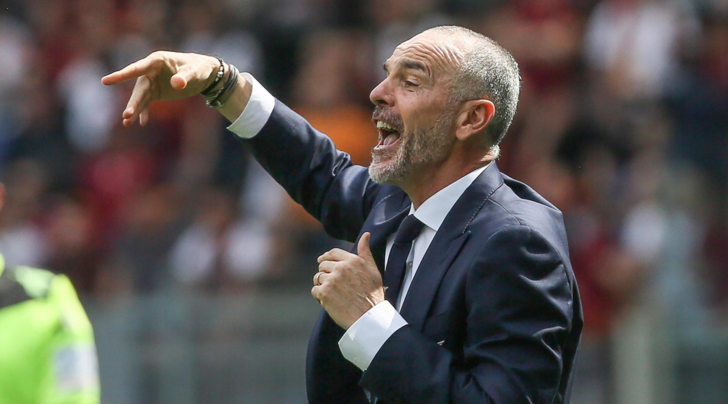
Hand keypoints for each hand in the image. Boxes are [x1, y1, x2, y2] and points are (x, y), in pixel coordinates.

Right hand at [101, 51, 220, 125]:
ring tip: (127, 123)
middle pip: (139, 88)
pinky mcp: (156, 92)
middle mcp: (150, 71)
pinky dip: (144, 113)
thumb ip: (185, 76)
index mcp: (156, 61)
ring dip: (135, 110)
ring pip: (140, 97)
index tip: (105, 81)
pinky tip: (142, 123)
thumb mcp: (195, 72)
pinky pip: (146, 103)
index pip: (136, 68)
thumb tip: (177, 83)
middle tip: (127, 115)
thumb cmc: (199, 68)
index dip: (121, 75)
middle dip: (133, 102)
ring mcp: (152, 82)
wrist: (203, 73)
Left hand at [312, 233, 384, 328]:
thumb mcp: (372, 269)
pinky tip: (329, 301)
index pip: (333, 253)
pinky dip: (319, 296)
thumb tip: (366, 234)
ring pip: (318, 278)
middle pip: (323, 265)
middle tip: (332, 284)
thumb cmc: (373, 294)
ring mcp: (331, 279)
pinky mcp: (324, 292)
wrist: (369, 317)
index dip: (326, 257)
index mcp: (353, 260)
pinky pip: (314, 290)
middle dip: (325, 273)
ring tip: (333, 294)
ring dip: (322, 285)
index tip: (322, 261)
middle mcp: (341, 267)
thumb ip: (365, 251)